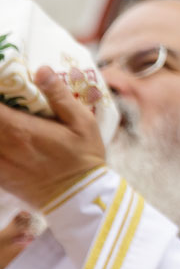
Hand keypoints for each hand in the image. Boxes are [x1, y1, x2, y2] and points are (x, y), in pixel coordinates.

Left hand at [0, 68, 108, 211]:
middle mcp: (3, 144)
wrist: (78, 198)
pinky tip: (4, 138)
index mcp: (20, 128)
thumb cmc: (83, 157)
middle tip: (4, 104)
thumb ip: (59, 95)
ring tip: (3, 119)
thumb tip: (41, 69)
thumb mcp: (82, 122)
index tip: (2, 85)